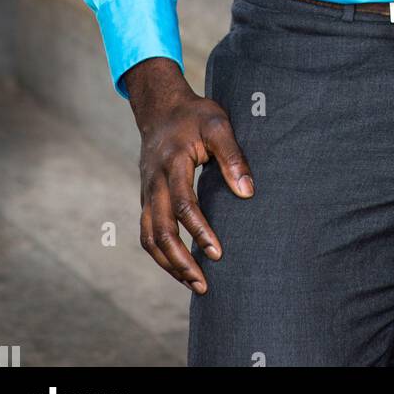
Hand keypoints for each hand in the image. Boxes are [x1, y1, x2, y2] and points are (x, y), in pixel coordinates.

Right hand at [125, 57, 253, 293]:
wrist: (160, 108)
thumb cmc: (194, 115)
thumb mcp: (218, 124)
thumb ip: (233, 156)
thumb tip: (247, 193)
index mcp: (173, 163)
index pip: (183, 205)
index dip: (199, 231)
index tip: (218, 253)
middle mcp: (154, 182)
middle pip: (159, 230)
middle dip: (180, 261)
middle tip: (203, 284)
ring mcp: (146, 192)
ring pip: (148, 237)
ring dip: (168, 264)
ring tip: (193, 284)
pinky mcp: (146, 199)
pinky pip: (147, 233)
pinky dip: (161, 254)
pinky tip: (179, 267)